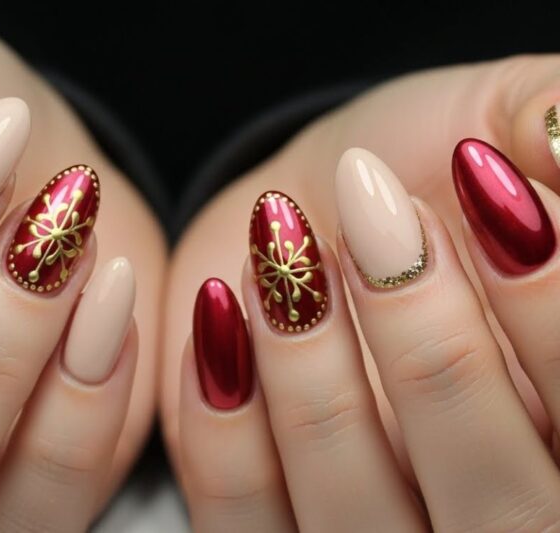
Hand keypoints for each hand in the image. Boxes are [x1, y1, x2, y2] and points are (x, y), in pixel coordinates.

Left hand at [163, 55, 559, 529]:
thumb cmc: (403, 157)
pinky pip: (242, 517)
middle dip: (435, 357)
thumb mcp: (487, 109)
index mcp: (556, 414)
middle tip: (372, 225)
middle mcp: (483, 494)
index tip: (479, 188)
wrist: (291, 204)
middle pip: (499, 501)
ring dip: (314, 385)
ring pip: (359, 517)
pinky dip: (223, 423)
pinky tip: (220, 312)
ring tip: (278, 266)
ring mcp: (372, 522)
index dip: (549, 308)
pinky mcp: (266, 518)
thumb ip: (537, 114)